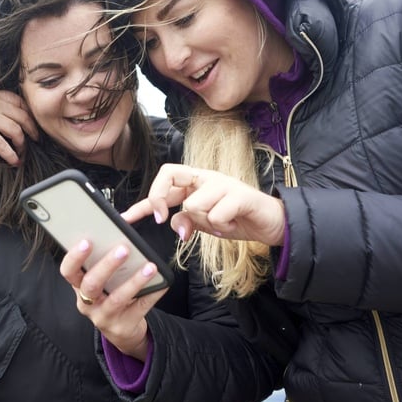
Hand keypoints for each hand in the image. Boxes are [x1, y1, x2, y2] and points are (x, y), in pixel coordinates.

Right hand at [0, 88, 37, 165]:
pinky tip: (15, 161)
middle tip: (36, 140)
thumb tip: (7, 114)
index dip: (30, 114)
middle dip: (32, 130)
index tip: (33, 124)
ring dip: (22, 144)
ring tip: (22, 152)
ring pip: (17, 131)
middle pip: (23, 117)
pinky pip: (3, 145)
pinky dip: (11, 154)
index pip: (20, 103)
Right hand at [59, 240, 167, 360]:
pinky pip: (140, 307)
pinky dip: (153, 293)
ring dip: (135, 281)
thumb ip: (105, 257)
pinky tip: (162, 283)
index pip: (68, 271)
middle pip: (91, 284)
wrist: (121, 329)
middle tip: (123, 249)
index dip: (74, 257)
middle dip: (107, 265)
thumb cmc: (110, 294)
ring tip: (150, 267)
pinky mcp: (122, 326)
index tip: (87, 241)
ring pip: (117, 298)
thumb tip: (122, 225)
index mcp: (79, 286)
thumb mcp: (102, 280)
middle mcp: (87, 303)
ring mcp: (103, 317)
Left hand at [121, 163, 286, 245]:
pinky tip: (232, 225)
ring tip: (221, 225)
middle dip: (158, 198)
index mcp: (196, 183)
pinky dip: (221, 227)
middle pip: (170, 174)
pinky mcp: (239, 195)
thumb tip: (172, 225)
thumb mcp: (206, 225)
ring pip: (193, 204)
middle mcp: (207, 177)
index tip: (128, 218)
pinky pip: (215, 215)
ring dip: (204, 223)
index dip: (144, 201)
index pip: (164, 182)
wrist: (272, 223)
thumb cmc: (237, 219)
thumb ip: (187, 222)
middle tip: (161, 218)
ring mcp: (223, 184)